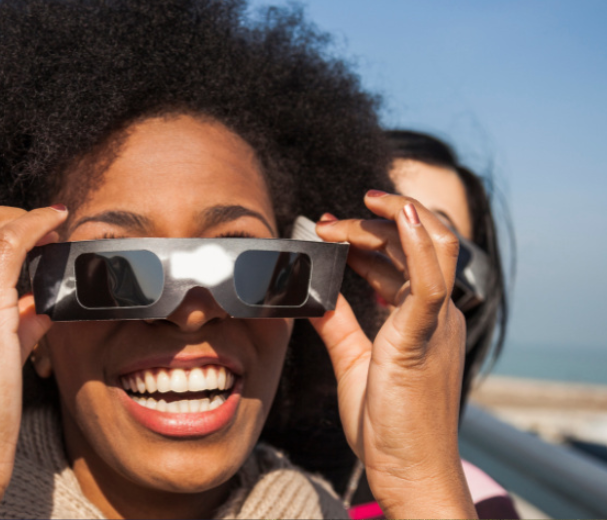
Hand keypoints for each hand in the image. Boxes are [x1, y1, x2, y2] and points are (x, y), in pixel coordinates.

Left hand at [311, 191, 475, 518]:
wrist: (407, 470)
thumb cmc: (388, 424)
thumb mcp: (355, 361)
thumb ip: (337, 324)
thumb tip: (312, 295)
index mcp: (421, 318)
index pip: (401, 259)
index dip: (367, 236)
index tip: (327, 227)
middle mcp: (435, 314)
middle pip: (413, 246)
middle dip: (370, 225)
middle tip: (327, 222)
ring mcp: (435, 323)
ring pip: (427, 248)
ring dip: (391, 220)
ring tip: (361, 204)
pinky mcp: (423, 338)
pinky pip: (429, 280)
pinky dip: (416, 242)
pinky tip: (399, 214)